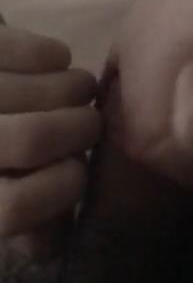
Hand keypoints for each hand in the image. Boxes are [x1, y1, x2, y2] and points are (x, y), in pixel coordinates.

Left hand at [0, 18, 98, 261]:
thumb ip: (27, 225)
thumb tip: (63, 231)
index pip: (14, 206)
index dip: (60, 192)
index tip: (79, 174)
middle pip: (36, 138)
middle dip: (82, 131)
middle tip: (89, 126)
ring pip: (46, 90)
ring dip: (79, 90)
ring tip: (79, 93)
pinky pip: (39, 51)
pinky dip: (57, 57)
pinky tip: (52, 66)